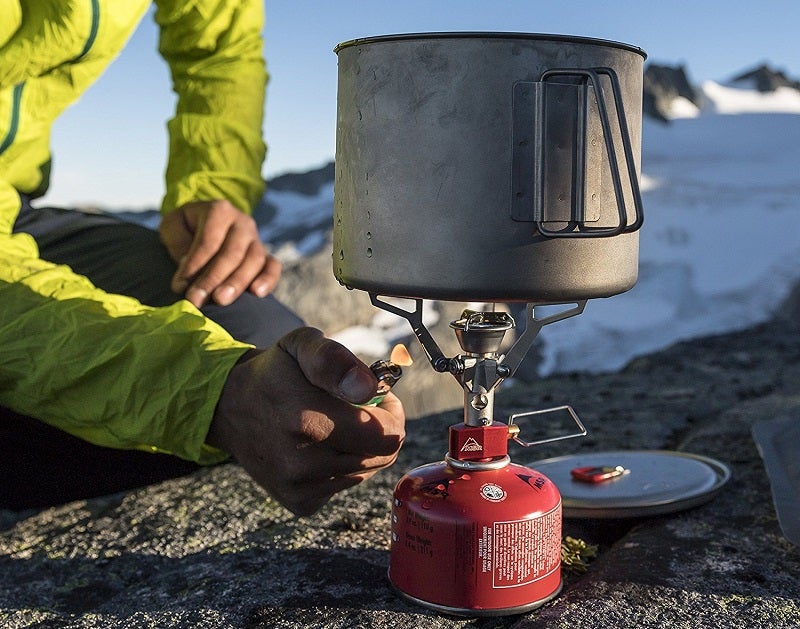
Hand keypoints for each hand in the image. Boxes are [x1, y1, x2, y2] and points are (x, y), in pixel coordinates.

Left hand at [159, 199, 281, 307]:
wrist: (206, 224)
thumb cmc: (186, 227)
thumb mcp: (173, 226)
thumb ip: (178, 242)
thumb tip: (188, 265)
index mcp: (219, 210)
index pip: (208, 241)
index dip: (194, 265)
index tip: (179, 287)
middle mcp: (243, 222)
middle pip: (232, 252)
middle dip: (213, 278)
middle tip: (197, 300)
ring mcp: (256, 239)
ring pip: (254, 261)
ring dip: (237, 283)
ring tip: (221, 300)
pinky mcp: (265, 255)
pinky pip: (273, 266)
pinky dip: (268, 280)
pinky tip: (257, 294)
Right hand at [207, 327, 405, 515]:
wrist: (228, 407)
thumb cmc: (274, 372)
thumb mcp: (302, 345)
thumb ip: (336, 361)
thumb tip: (367, 388)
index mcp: (306, 420)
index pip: (386, 435)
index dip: (392, 413)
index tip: (378, 397)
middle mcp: (303, 462)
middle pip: (382, 455)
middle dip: (379, 428)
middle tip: (356, 407)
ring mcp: (300, 487)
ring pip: (366, 470)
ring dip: (361, 447)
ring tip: (334, 423)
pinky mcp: (299, 502)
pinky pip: (346, 486)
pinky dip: (343, 467)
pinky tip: (319, 447)